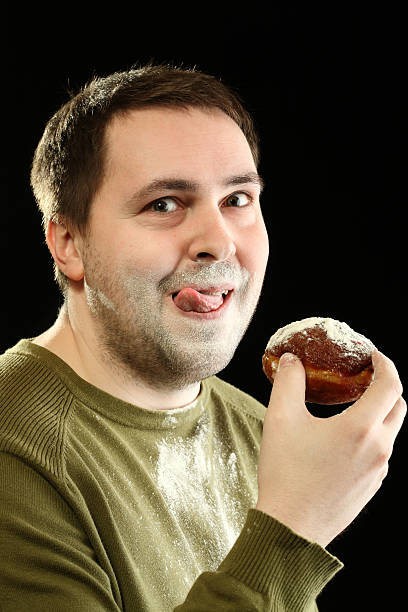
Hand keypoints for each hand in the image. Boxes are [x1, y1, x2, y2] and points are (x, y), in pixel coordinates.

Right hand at [256, 350, 405, 547]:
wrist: (290, 528)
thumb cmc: (286, 474)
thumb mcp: (281, 419)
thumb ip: (288, 382)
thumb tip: (291, 360)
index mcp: (361, 428)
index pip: (391, 384)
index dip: (385, 364)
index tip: (372, 355)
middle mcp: (378, 448)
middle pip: (398, 406)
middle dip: (386, 386)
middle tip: (363, 377)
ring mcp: (378, 470)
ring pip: (390, 431)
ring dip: (378, 412)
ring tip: (350, 407)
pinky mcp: (371, 486)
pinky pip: (380, 452)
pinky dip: (371, 436)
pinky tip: (343, 439)